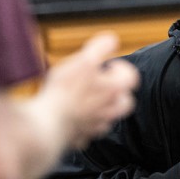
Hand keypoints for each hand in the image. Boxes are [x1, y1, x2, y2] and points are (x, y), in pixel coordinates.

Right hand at [38, 32, 139, 147]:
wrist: (48, 124)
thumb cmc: (66, 90)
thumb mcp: (84, 61)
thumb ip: (100, 47)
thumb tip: (112, 39)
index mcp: (115, 90)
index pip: (132, 77)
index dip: (122, 68)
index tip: (109, 65)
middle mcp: (110, 110)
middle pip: (125, 102)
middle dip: (116, 92)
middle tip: (101, 84)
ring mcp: (96, 127)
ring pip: (108, 118)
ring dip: (101, 108)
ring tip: (86, 99)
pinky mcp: (81, 139)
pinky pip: (88, 132)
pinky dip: (83, 125)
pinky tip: (71, 117)